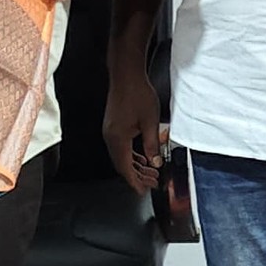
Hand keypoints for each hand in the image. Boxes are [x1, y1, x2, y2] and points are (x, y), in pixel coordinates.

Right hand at [102, 59, 164, 194]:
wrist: (126, 75)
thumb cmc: (137, 93)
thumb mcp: (151, 122)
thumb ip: (152, 145)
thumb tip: (156, 162)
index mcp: (118, 139)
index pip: (125, 167)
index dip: (135, 181)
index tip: (142, 191)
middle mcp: (110, 137)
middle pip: (122, 164)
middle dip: (137, 175)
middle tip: (152, 182)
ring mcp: (110, 131)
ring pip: (122, 156)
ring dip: (136, 165)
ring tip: (152, 171)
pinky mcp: (113, 125)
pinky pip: (121, 146)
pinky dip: (132, 154)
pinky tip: (142, 157)